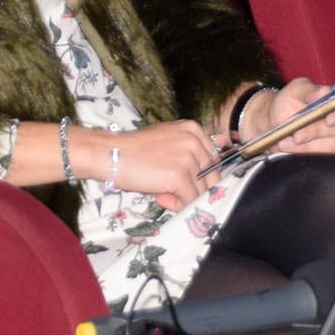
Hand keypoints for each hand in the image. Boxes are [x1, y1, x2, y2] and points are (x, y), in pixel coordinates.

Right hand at [102, 119, 219, 210]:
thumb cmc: (135, 148)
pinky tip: (160, 197)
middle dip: (193, 189)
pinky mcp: (179, 176)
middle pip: (210, 177)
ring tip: (162, 193)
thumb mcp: (168, 137)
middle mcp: (195, 142)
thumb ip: (194, 143)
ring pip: (200, 191)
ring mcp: (189, 159)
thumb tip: (225, 140)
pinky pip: (189, 200)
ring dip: (183, 198)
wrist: (110, 154)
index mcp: (194, 129)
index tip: (182, 181)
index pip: (212, 161)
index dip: (199, 176)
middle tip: (170, 191)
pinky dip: (177, 205)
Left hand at [238, 76, 334, 156]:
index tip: (328, 119)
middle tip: (297, 133)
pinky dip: (305, 151)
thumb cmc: (290, 102)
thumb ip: (309, 90)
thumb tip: (325, 92)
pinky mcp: (334, 154)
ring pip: (333, 144)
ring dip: (309, 144)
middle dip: (318, 131)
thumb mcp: (296, 91)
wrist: (277, 122)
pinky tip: (289, 146)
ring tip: (288, 140)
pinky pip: (324, 156)